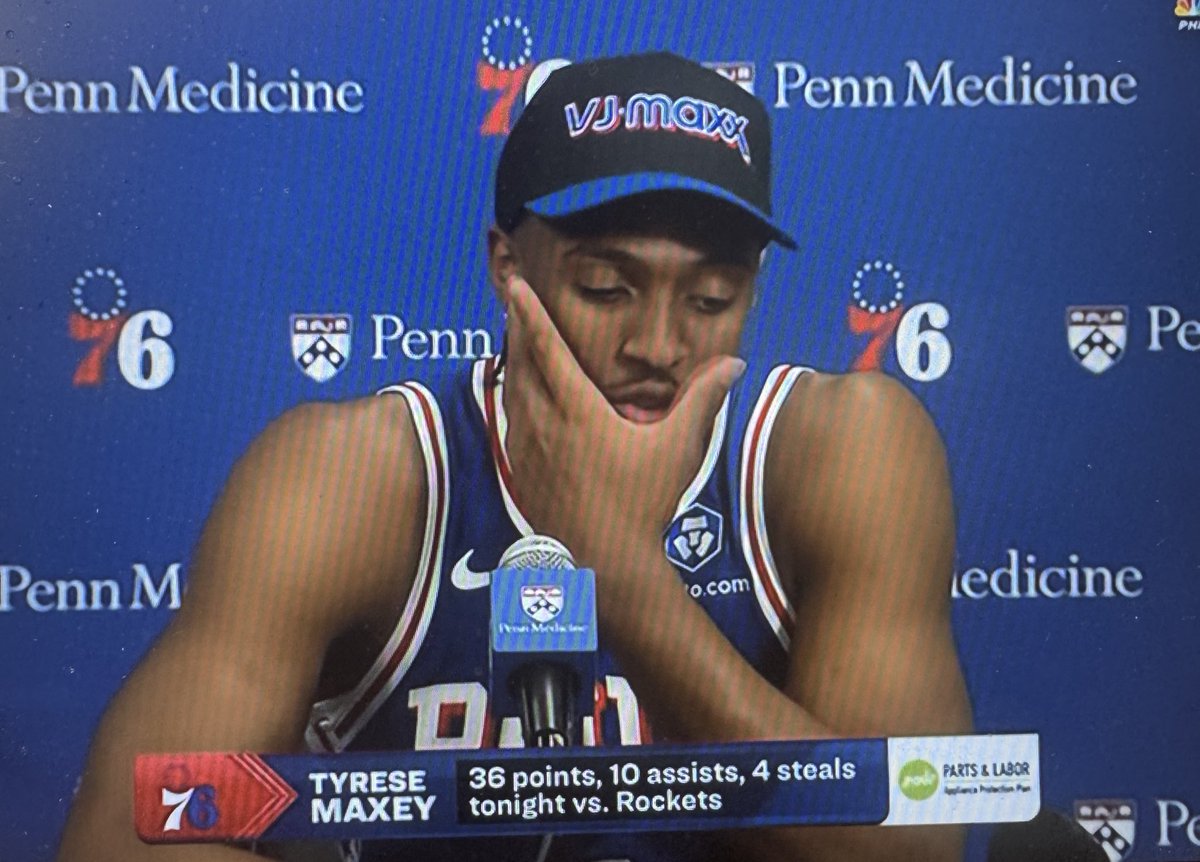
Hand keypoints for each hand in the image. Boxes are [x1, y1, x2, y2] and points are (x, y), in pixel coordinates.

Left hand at [501, 276, 744, 572]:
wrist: (606, 564)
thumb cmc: (643, 504)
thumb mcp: (677, 447)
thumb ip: (702, 400)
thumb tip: (733, 363)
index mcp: (579, 412)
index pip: (548, 349)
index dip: (531, 314)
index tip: (516, 287)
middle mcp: (545, 425)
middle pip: (521, 365)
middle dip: (516, 330)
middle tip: (512, 302)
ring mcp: (527, 451)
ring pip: (511, 394)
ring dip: (513, 364)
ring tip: (516, 342)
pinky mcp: (520, 474)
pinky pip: (510, 424)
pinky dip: (512, 401)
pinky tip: (518, 399)